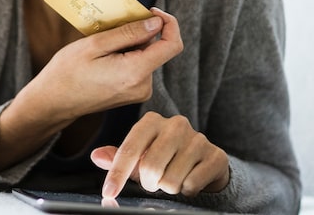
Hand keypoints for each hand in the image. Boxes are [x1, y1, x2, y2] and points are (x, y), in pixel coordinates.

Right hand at [0, 8, 181, 171]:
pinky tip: (105, 55)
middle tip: (113, 25)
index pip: (172, 45)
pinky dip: (127, 54)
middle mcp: (143, 86)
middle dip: (140, 32)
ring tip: (103, 43)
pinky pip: (139, 66)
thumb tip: (156, 23)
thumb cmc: (68, 72)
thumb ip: (129, 33)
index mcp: (136, 73)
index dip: (169, 23)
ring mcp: (139, 92)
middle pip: (157, 48)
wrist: (53, 102)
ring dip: (131, 43)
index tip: (150, 10)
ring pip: (147, 56)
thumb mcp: (95, 44)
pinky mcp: (133, 93)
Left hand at [91, 112, 230, 198]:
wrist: (204, 161)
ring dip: (168, 188)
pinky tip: (190, 179)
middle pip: (151, 168)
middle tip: (154, 182)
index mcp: (152, 121)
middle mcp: (175, 124)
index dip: (117, 174)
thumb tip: (97, 156)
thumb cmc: (165, 157)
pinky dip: (187, 190)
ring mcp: (198, 139)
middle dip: (149, 184)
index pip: (129, 149)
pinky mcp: (216, 155)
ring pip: (171, 180)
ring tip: (173, 178)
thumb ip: (118, 157)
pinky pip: (191, 185)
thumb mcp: (139, 156)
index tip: (109, 193)